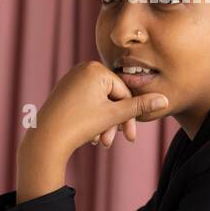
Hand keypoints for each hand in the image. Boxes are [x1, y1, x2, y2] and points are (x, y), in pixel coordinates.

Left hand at [29, 60, 169, 155]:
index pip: (123, 92)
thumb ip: (140, 106)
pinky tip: (90, 136)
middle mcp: (82, 68)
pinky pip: (86, 102)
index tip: (129, 137)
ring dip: (104, 123)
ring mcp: (71, 78)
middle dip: (114, 121)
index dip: (128, 116)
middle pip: (111, 96)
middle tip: (114, 142)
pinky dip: (92, 118)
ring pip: (99, 102)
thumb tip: (165, 99)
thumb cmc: (79, 126)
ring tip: (100, 142)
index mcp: (95, 68)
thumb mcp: (113, 116)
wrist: (45, 140)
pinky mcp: (64, 90)